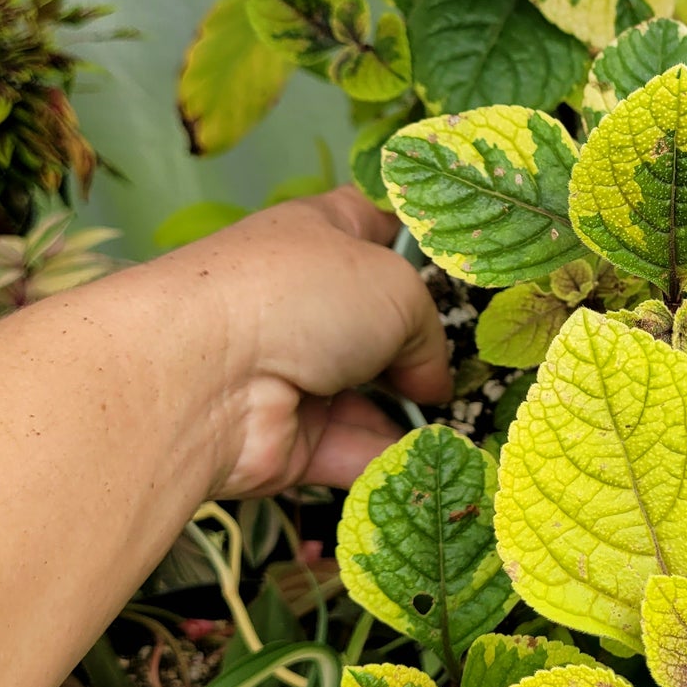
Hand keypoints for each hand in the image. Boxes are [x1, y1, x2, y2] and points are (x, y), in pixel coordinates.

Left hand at [161, 186, 451, 495]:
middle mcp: (304, 302)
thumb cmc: (298, 295)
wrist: (205, 378)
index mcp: (320, 236)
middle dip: (427, 346)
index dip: (420, 240)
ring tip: (469, 422)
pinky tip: (436, 461)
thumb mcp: (396, 287)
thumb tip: (430, 380)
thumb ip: (429, 333)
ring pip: (371, 395)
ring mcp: (295, 373)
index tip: (469, 265)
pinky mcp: (290, 439)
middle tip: (480, 363)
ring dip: (415, 412)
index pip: (376, 225)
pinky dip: (391, 459)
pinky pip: (353, 450)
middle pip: (381, 323)